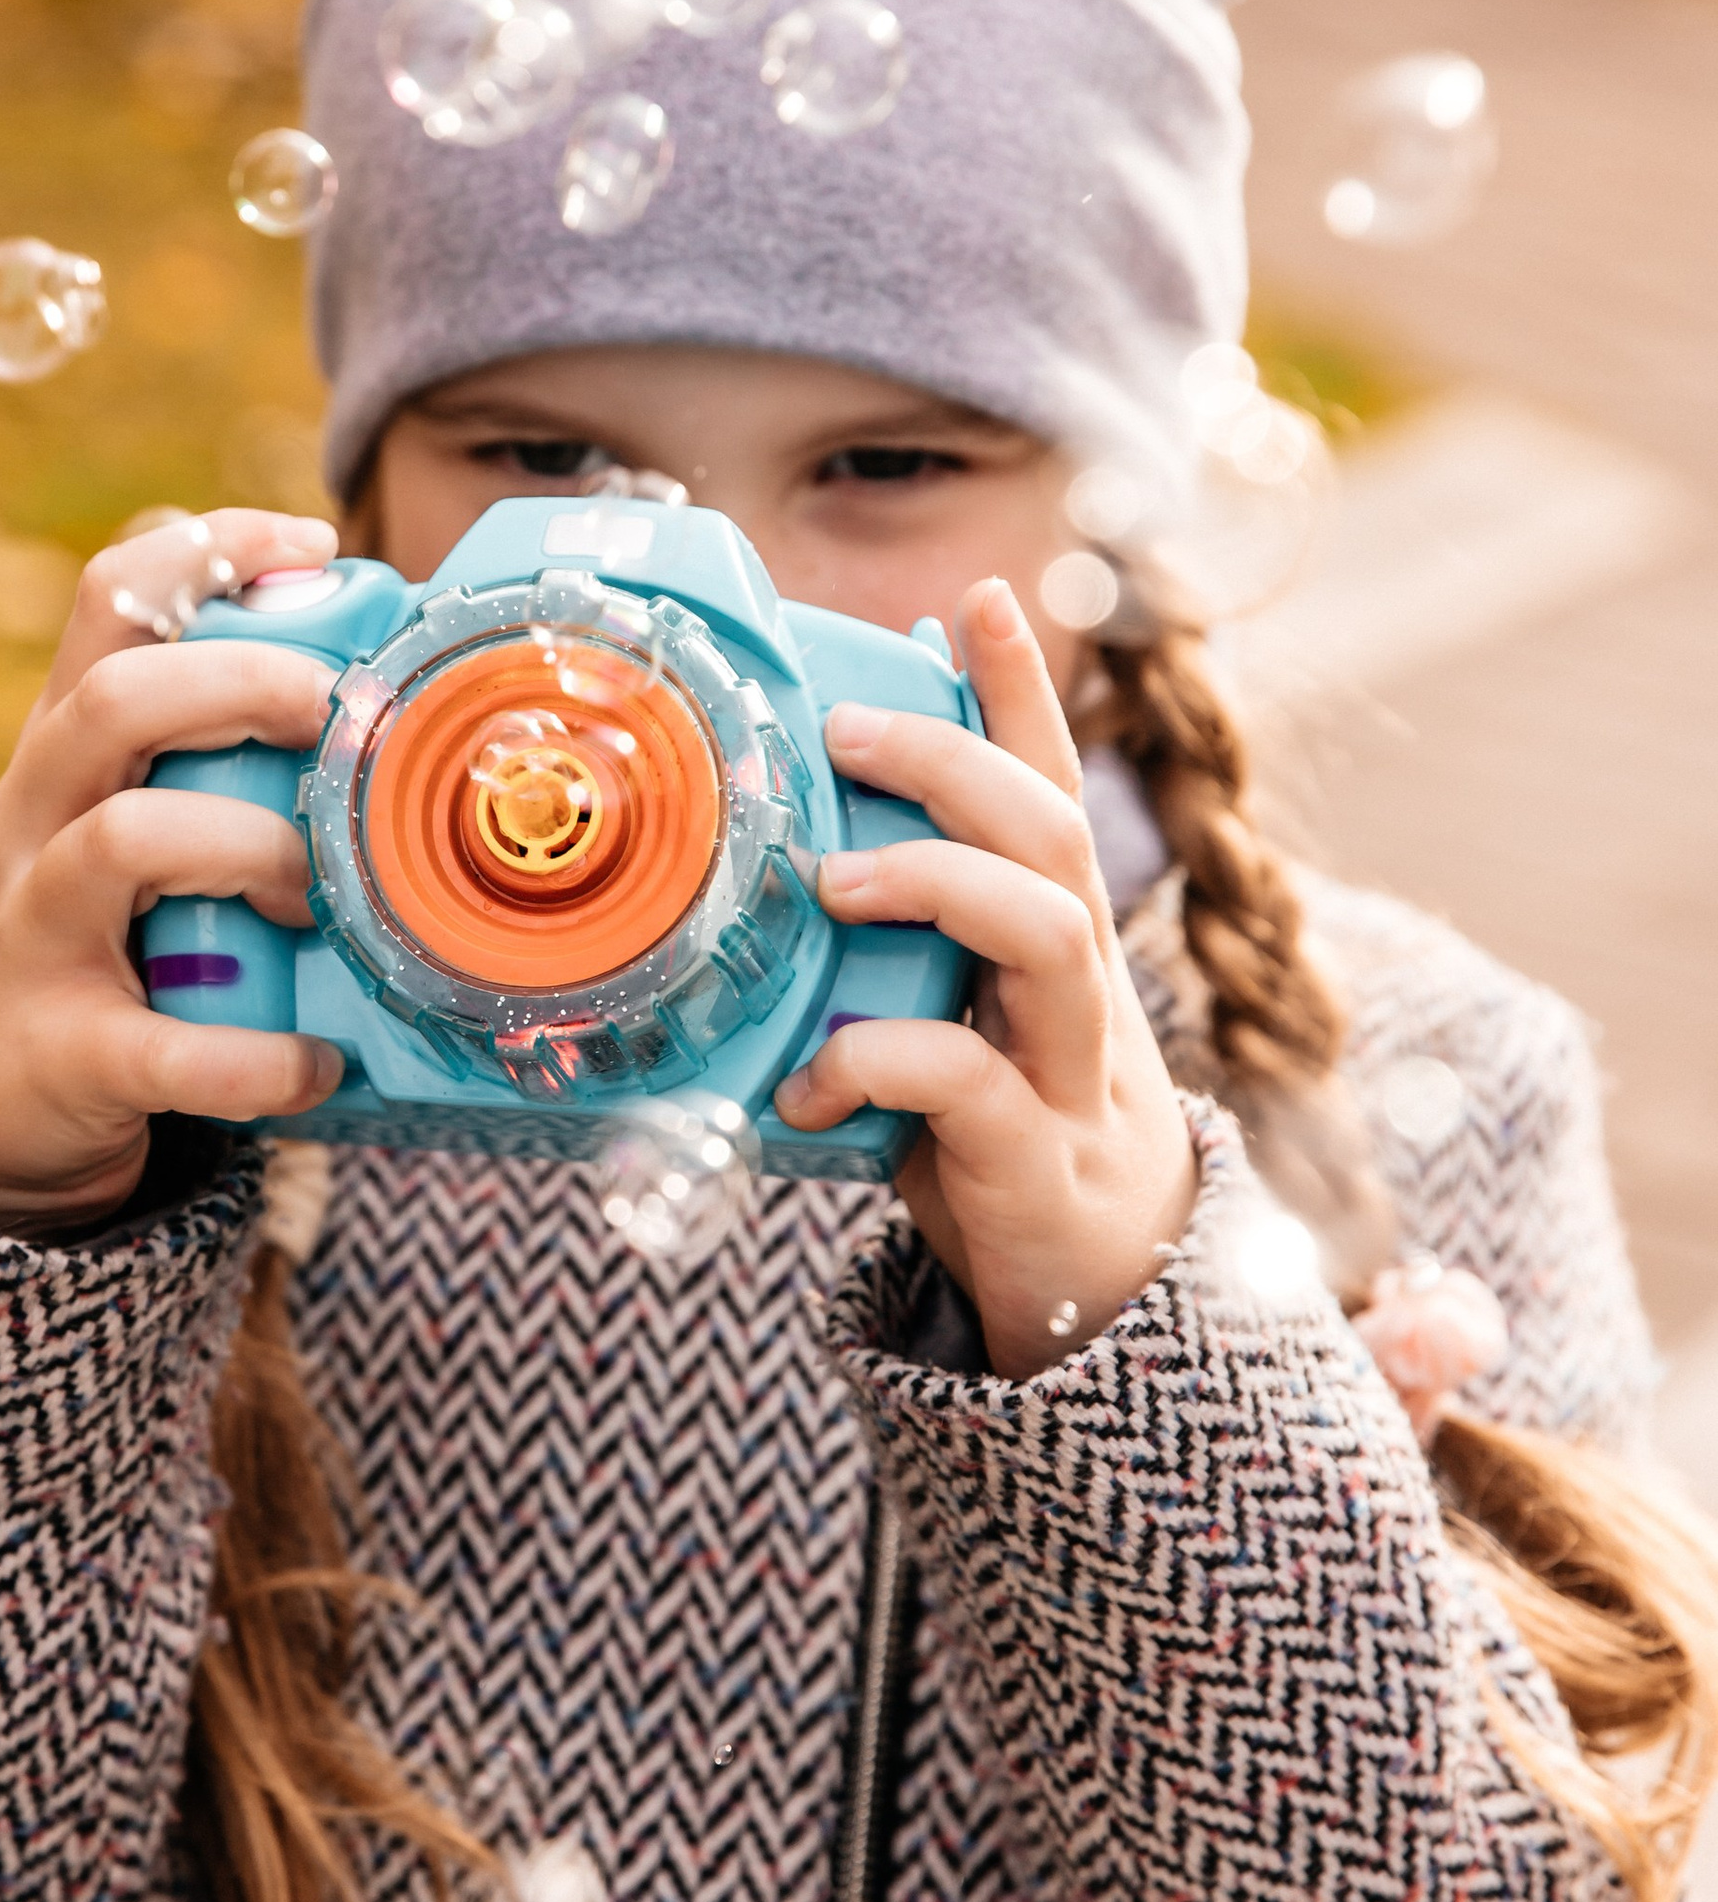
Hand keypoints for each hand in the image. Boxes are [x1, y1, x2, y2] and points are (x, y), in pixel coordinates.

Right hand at [0, 508, 349, 1233]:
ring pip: (124, 842)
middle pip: (115, 699)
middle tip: (339, 722)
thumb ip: (212, 755)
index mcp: (63, 750)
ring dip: (250, 850)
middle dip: (247, 686)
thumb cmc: (93, 940)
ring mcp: (35, 931)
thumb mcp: (117, 821)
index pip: (109, 601)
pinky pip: (163, 1047)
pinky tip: (314, 1065)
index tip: (315, 544)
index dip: (208, 549)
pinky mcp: (62, 1050)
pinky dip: (253, 1059)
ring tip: (317, 899)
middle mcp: (33, 819)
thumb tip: (381, 685)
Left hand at [772, 576, 1195, 1376]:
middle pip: (1050, 831)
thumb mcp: (959, 1020)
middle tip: (847, 729)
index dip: (1020, 690)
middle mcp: (1078, 987)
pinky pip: (966, 1084)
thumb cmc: (1002, 1138)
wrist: (1102, 1305)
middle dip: (954, 758)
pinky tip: (809, 1083)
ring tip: (834, 886)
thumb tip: (799, 862)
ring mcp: (1070, 1073)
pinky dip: (876, 1066)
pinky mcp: (1036, 1164)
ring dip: (937, 882)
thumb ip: (905, 950)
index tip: (977, 596)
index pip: (1048, 786)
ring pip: (1046, 934)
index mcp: (1053, 940)